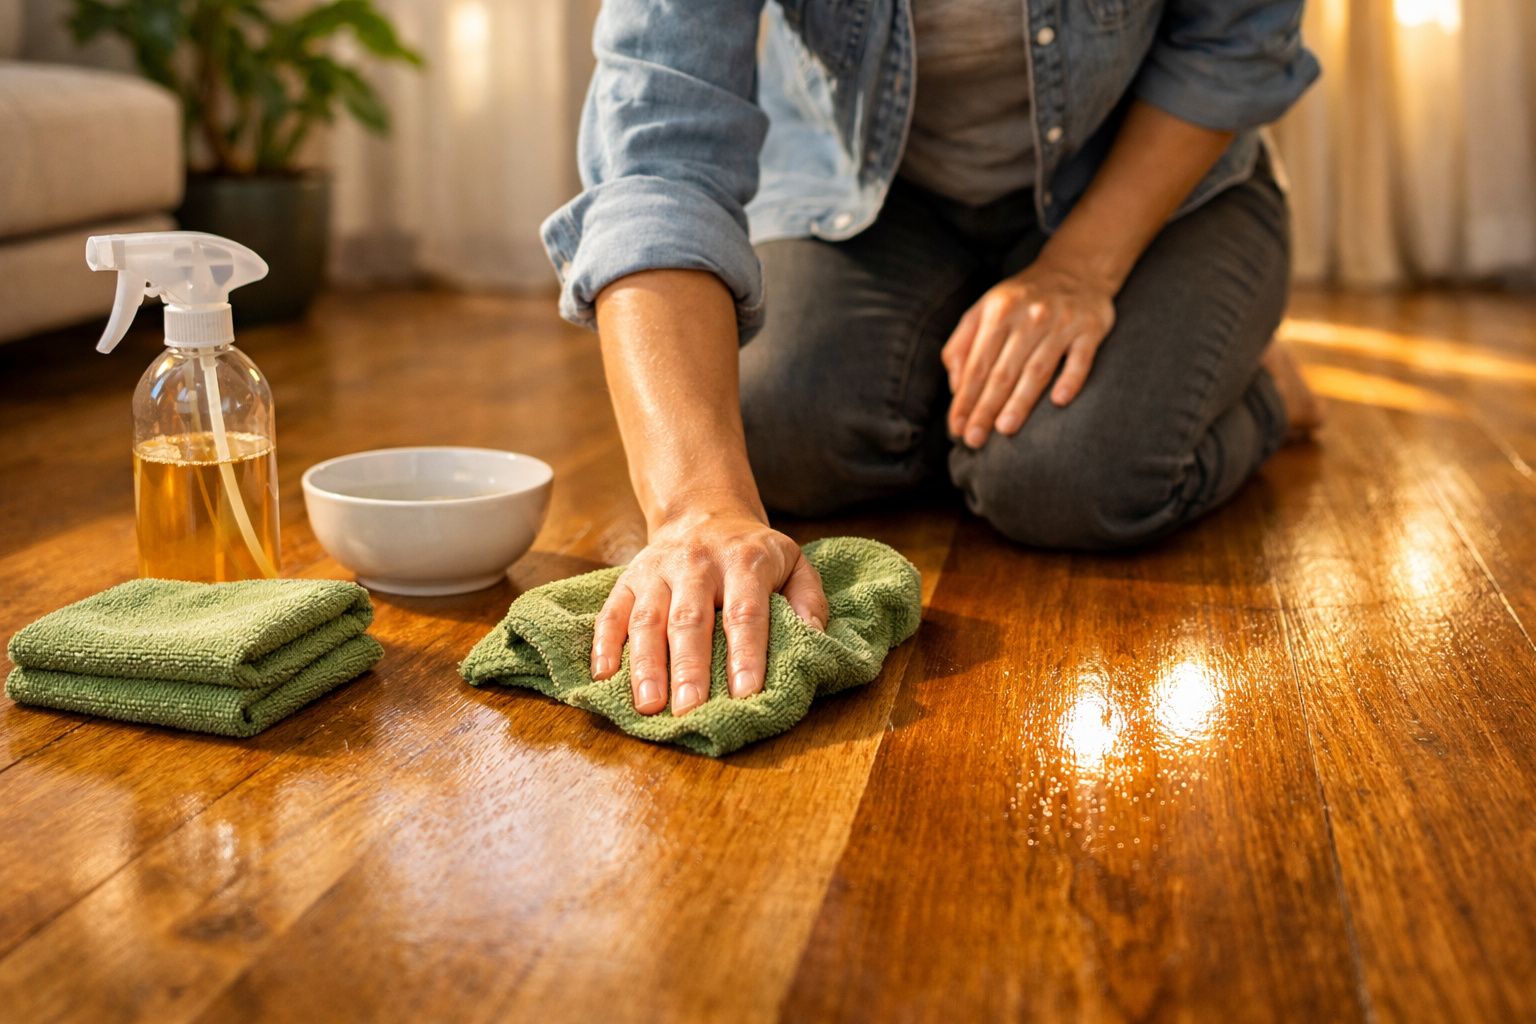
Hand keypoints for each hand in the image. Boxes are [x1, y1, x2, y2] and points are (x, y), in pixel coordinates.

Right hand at [589, 501, 828, 716]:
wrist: (704, 513)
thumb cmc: (753, 554)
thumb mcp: (794, 564)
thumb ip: (808, 599)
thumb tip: (813, 637)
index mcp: (744, 561)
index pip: (745, 612)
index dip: (745, 653)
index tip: (746, 693)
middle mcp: (697, 563)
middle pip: (690, 619)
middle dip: (689, 668)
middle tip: (689, 709)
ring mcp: (658, 571)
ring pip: (647, 618)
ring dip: (645, 664)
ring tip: (648, 705)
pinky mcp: (628, 579)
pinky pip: (611, 612)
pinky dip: (604, 644)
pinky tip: (604, 677)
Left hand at [942, 255, 1116, 447]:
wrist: (1076, 268)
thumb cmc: (1021, 300)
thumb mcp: (985, 310)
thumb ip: (963, 344)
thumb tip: (955, 387)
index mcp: (998, 312)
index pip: (977, 364)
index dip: (965, 398)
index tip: (956, 427)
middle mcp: (1028, 316)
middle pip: (1003, 370)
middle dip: (986, 408)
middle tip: (974, 440)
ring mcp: (1061, 322)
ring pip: (1037, 368)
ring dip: (1020, 400)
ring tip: (1005, 429)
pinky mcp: (1090, 328)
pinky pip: (1080, 358)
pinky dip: (1071, 378)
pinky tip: (1059, 401)